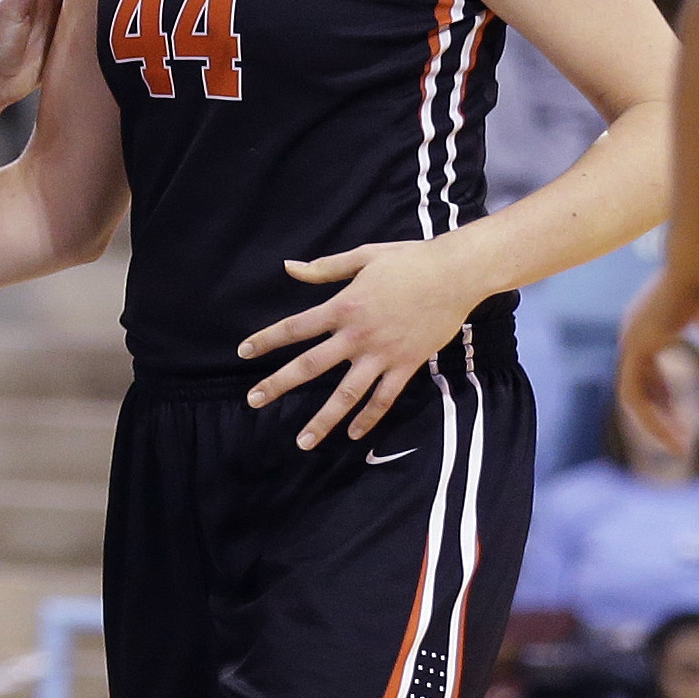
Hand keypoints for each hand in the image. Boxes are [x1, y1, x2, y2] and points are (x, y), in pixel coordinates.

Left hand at [237, 236, 491, 447]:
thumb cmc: (409, 260)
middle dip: (279, 384)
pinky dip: (368, 418)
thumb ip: (324, 268)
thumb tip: (288, 267)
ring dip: (322, 419)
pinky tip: (353, 434)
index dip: (267, 340)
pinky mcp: (406, 366)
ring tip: (303, 441)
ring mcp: (382, 355)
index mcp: (344, 306)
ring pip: (346, 394)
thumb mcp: (363, 256)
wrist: (455, 274)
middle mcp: (358, 335)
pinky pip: (383, 399)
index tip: (244, 352)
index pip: (296, 327)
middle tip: (253, 400)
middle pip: (310, 366)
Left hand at [614, 256, 698, 455]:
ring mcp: (632, 338)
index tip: (681, 413)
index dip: (663, 392)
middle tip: (681, 440)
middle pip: (638, 384)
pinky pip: (633, 395)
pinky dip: (650, 419)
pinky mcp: (636, 347)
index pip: (647, 368)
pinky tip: (673, 436)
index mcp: (651, 322)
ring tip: (680, 449)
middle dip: (660, 413)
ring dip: (655, 424)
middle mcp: (635, 331)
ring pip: (632, 396)